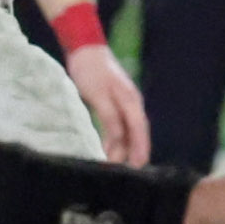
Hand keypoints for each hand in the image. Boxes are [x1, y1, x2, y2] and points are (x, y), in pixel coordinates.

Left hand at [66, 41, 148, 163]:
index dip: (140, 150)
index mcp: (131, 101)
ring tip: (112, 166)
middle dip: (132, 154)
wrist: (85, 49)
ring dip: (122, 148)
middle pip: (136, 134)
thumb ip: (110, 116)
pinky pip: (118, 126)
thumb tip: (120, 137)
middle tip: (124, 174)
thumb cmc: (90, 70)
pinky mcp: (115, 104)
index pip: (139, 131)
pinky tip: (108, 150)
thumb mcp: (98, 94)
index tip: (138, 168)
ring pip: (127, 132)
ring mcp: (124, 104)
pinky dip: (115, 139)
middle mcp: (132, 104)